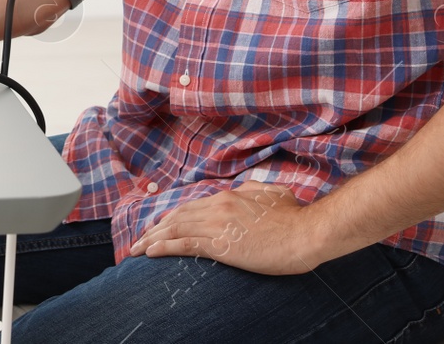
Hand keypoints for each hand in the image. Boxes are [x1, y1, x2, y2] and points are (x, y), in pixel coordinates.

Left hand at [129, 182, 336, 274]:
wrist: (307, 233)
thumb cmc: (295, 217)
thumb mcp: (273, 194)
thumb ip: (253, 191)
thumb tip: (244, 190)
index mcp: (229, 197)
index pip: (191, 207)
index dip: (172, 217)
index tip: (159, 225)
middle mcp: (218, 207)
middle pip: (177, 217)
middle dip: (155, 228)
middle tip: (140, 238)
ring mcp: (217, 225)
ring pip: (175, 230)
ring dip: (152, 239)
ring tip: (137, 248)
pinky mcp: (221, 244)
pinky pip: (184, 244)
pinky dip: (164, 247)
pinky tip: (150, 252)